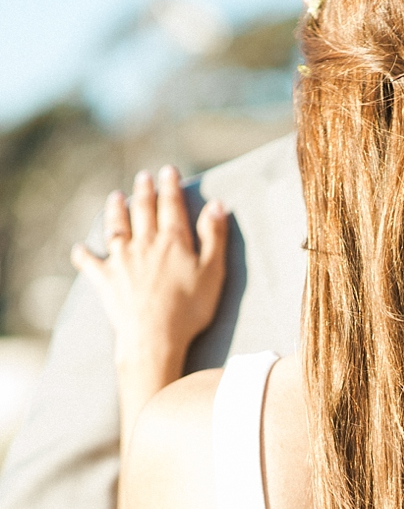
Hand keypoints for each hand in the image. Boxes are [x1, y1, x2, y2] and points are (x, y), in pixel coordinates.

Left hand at [72, 165, 227, 372]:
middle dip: (144, 191)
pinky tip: (80, 249)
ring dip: (116, 210)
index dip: (170, 186)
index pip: (171, 205)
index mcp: (173, 240)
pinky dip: (84, 255)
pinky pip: (91, 263)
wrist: (155, 337)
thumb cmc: (190, 309)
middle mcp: (144, 243)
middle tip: (143, 177)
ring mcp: (122, 260)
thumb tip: (217, 206)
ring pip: (116, 227)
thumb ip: (214, 238)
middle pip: (142, 209)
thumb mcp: (213, 273)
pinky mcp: (106, 279)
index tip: (168, 170)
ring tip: (116, 197)